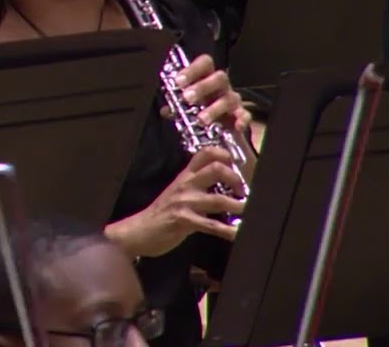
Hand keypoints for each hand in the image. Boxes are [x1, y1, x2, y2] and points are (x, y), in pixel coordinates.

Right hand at [106, 147, 246, 258]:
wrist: (140, 230)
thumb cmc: (162, 212)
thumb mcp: (178, 192)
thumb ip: (197, 186)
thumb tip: (224, 185)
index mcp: (185, 176)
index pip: (205, 153)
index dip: (224, 154)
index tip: (236, 164)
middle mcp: (186, 185)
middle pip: (215, 169)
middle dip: (235, 179)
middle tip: (243, 191)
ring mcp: (185, 202)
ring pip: (217, 199)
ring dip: (238, 206)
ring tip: (248, 211)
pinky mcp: (184, 221)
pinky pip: (211, 225)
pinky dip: (227, 231)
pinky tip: (237, 233)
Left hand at [167, 54, 251, 133]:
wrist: (218, 128)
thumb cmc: (198, 108)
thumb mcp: (184, 106)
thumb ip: (175, 106)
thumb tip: (166, 110)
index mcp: (206, 77)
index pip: (204, 63)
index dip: (192, 70)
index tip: (178, 81)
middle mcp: (221, 86)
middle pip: (218, 78)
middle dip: (202, 87)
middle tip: (187, 98)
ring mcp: (232, 99)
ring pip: (229, 98)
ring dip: (215, 109)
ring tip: (201, 120)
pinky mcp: (241, 115)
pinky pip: (245, 115)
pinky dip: (242, 120)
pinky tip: (236, 126)